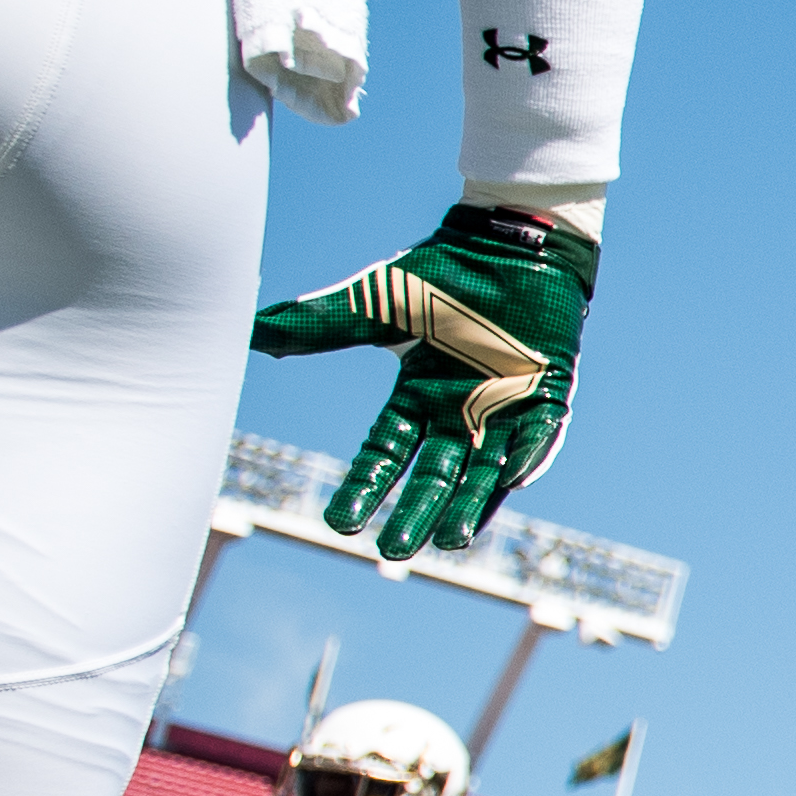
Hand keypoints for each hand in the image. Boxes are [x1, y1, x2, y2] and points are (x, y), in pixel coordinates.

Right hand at [249, 202, 595, 560]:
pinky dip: (528, 457)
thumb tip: (248, 332)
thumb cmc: (443, 270)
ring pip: (484, 472)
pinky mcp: (548, 395)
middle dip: (413, 514)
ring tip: (448, 543)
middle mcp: (460, 413)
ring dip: (468, 506)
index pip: (384, 454)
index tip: (339, 524)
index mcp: (418, 396)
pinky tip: (510, 482)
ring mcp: (506, 408)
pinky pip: (538, 436)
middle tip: (392, 553)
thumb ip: (318, 324)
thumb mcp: (374, 303)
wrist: (508, 242)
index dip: (365, 487)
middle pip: (432, 476)